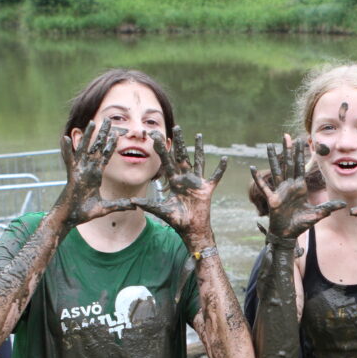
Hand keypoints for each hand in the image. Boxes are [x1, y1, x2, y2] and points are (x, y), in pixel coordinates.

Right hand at [57, 118, 135, 226]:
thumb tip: (135, 205)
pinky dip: (66, 149)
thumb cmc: (84, 213)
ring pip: (83, 149)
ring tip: (90, 123)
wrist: (70, 219)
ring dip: (87, 136)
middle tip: (107, 120)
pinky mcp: (71, 175)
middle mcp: (87, 170)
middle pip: (95, 148)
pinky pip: (68, 160)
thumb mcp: (106, 208)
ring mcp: (78, 171)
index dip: (110, 146)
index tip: (117, 134)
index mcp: (95, 175)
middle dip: (102, 134)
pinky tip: (66, 137)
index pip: (105, 157)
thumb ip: (119, 205)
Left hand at [133, 128, 227, 245]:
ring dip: (199, 148)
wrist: (191, 229)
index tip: (156, 137)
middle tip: (177, 127)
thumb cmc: (176, 221)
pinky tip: (225, 159)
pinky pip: (215, 176)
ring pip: (198, 161)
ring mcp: (197, 182)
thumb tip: (131, 202)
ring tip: (199, 134)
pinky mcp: (207, 189)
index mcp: (174, 181)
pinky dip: (220, 168)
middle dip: (179, 142)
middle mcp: (185, 178)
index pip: (167, 162)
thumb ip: (148, 205)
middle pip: (182, 156)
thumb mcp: (161, 211)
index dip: (162, 149)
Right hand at [250, 137, 344, 240]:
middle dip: (287, 150)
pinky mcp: (272, 198)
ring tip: (269, 145)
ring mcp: (280, 191)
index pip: (300, 166)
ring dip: (272, 158)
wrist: (288, 235)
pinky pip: (264, 186)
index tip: (300, 140)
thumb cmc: (301, 224)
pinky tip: (252, 168)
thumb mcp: (317, 214)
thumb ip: (329, 207)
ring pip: (276, 170)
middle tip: (285, 135)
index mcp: (299, 187)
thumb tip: (344, 204)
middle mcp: (289, 186)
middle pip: (288, 164)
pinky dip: (258, 178)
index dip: (299, 154)